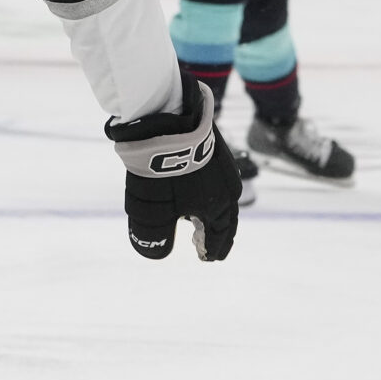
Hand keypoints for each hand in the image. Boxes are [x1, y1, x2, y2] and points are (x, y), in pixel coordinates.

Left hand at [107, 79, 240, 260]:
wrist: (168, 121)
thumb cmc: (162, 172)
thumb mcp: (153, 212)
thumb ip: (154, 238)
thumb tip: (157, 254)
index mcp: (218, 208)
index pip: (220, 236)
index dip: (212, 249)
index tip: (207, 258)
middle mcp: (227, 188)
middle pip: (226, 217)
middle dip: (219, 234)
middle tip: (211, 244)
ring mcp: (223, 166)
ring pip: (223, 196)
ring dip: (214, 211)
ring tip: (200, 218)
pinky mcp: (214, 148)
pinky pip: (216, 178)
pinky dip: (209, 191)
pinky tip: (195, 187)